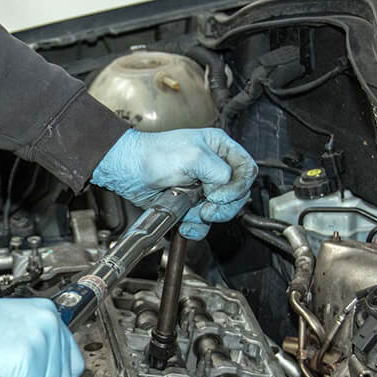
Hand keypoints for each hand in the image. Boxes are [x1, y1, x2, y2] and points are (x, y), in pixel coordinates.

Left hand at [91, 128, 257, 239]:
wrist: (128, 171)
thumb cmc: (153, 155)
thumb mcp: (193, 156)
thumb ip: (219, 171)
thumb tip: (226, 189)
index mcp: (220, 148)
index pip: (247, 170)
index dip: (238, 186)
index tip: (219, 194)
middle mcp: (214, 168)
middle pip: (238, 195)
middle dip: (222, 206)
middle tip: (206, 207)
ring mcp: (203, 188)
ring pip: (221, 212)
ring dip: (206, 217)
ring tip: (190, 212)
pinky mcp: (190, 204)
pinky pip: (203, 223)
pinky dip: (196, 227)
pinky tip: (185, 224)